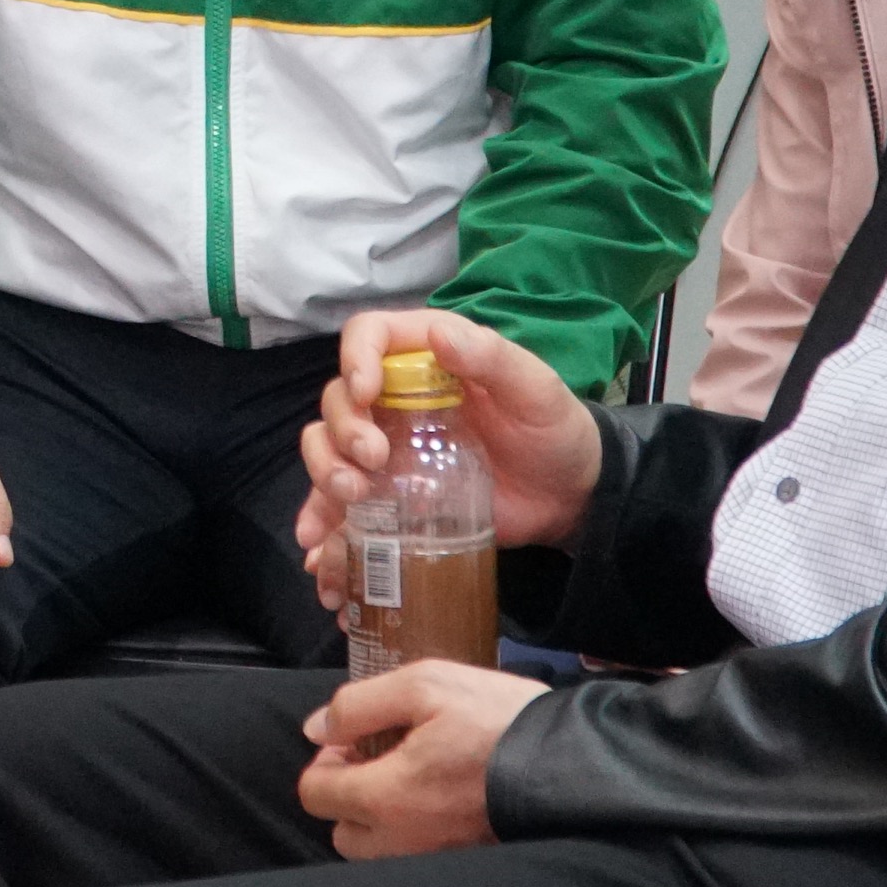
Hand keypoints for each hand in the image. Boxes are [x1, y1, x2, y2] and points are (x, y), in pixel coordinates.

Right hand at [295, 309, 604, 614]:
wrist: (568, 498)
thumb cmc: (554, 430)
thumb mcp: (535, 390)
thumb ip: (492, 358)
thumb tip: (439, 335)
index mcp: (425, 357)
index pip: (368, 336)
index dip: (355, 357)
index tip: (366, 392)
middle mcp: (394, 397)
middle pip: (338, 398)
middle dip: (342, 428)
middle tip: (372, 461)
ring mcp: (388, 448)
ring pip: (327, 446)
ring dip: (323, 469)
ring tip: (351, 497)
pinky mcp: (388, 494)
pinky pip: (339, 504)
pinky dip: (321, 525)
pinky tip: (319, 551)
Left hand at [295, 658, 541, 856]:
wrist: (576, 766)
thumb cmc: (500, 721)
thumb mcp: (426, 685)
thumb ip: (358, 705)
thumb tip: (318, 729)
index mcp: (386, 798)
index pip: (315, 794)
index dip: (327, 761)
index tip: (356, 742)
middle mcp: (404, 843)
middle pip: (343, 832)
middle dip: (350, 797)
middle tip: (383, 761)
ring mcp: (436, 863)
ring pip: (379, 853)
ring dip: (381, 821)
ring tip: (414, 782)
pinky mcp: (466, 869)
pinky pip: (417, 861)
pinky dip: (417, 836)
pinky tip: (442, 803)